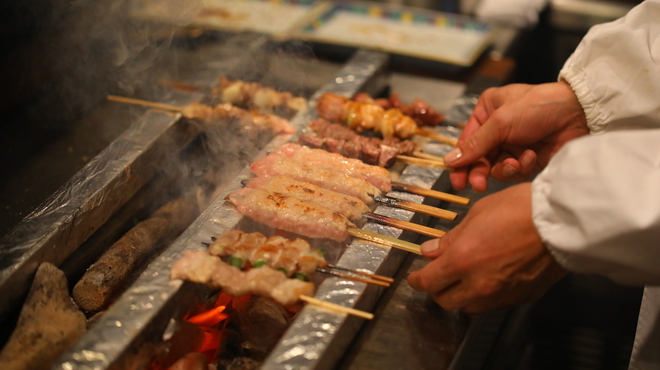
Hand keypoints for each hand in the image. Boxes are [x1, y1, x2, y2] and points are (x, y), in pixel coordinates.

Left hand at [407, 183, 566, 314]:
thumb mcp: (477, 214)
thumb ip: (451, 238)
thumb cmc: (519, 208)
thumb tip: (430, 251)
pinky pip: (495, 304)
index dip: (417, 280)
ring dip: (462, 297)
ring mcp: (501, 294)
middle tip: (438, 276)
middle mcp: (479, 284)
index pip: (428, 282)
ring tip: (465, 279)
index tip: (415, 277)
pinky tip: (491, 278)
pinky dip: (486, 296)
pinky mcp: (522, 297)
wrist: (562, 220)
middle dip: (438, 290)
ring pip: (470, 308)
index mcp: (462, 261)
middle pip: (446, 302)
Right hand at [447, 81, 588, 191]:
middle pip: (479, 158)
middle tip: (478, 185)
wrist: (579, 114)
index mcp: (487, 112)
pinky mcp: (528, 158)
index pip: (467, 142)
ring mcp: (513, 144)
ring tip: (517, 163)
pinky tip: (531, 157)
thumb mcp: (501, 122)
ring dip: (505, 168)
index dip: (460, 162)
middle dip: (480, 171)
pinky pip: (515, 170)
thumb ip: (475, 145)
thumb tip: (448, 161)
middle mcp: (497, 129)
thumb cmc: (538, 107)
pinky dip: (521, 166)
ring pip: (496, 167)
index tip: (457, 181)